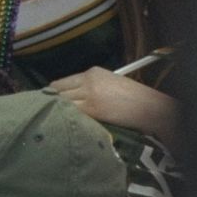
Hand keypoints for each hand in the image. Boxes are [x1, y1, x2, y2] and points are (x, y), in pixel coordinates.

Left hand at [49, 67, 178, 144]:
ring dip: (56, 111)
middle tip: (46, 113)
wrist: (150, 107)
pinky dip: (67, 118)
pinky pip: (72, 113)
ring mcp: (89, 94)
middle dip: (51, 102)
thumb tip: (69, 98)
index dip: (52, 94)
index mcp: (92, 72)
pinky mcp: (92, 109)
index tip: (47, 103)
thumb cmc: (132, 98)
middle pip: (57, 91)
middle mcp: (88, 81)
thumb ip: (88, 87)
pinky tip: (65, 124)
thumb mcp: (109, 84)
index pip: (61, 82)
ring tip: (54, 120)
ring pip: (62, 103)